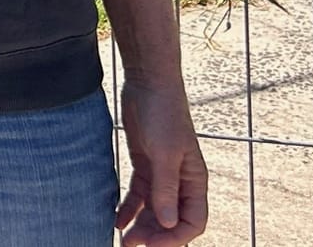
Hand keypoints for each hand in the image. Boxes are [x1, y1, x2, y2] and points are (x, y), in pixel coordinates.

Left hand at [117, 76, 208, 245]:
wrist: (148, 82)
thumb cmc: (163, 113)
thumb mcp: (164, 152)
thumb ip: (166, 188)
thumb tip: (168, 223)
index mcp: (195, 180)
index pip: (193, 222)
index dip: (175, 238)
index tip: (151, 244)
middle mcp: (181, 181)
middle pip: (171, 220)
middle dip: (154, 235)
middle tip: (131, 245)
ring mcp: (162, 173)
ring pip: (154, 210)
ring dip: (141, 225)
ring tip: (123, 239)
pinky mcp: (144, 164)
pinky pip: (139, 194)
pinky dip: (129, 208)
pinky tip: (117, 219)